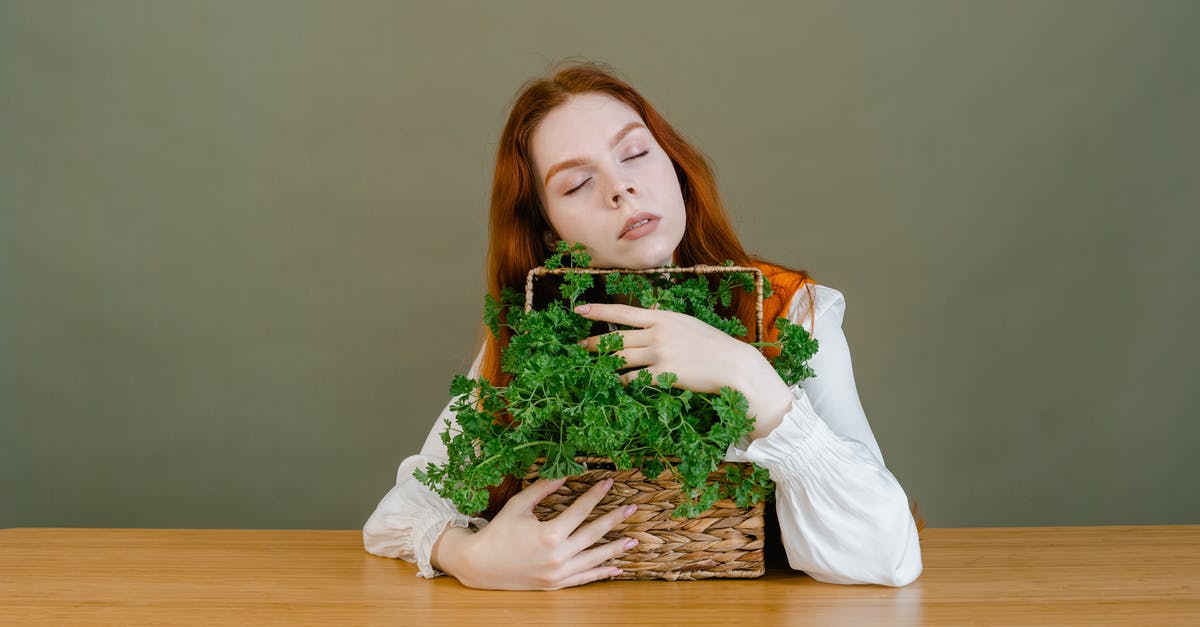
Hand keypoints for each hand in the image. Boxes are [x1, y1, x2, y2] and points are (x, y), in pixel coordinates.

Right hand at [431, 477, 637, 589]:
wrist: (480, 564)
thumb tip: (565, 473)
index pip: (580, 511)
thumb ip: (543, 489)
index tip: (609, 483)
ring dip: (615, 549)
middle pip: (593, 534)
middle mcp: (557, 555)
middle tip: (632, 508)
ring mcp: (558, 573)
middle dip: (614, 519)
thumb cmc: (498, 531)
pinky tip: (616, 568)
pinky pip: (584, 579)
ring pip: (594, 560)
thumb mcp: (519, 505)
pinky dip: (601, 573)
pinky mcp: (555, 584)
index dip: (596, 495)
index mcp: (548, 534)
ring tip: (633, 540)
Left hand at [575, 303, 793, 438]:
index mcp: (662, 317)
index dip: (598, 311)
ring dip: (605, 364)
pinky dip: (623, 382)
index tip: (578, 310)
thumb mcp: (688, 324)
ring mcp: (659, 354)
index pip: (623, 312)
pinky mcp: (663, 374)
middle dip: (594, 343)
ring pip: (621, 359)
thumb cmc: (714, 345)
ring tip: (594, 368)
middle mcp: (657, 333)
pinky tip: (617, 385)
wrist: (733, 364)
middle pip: (616, 338)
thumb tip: (648, 317)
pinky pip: (634, 379)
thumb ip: (665, 322)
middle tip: (580, 346)